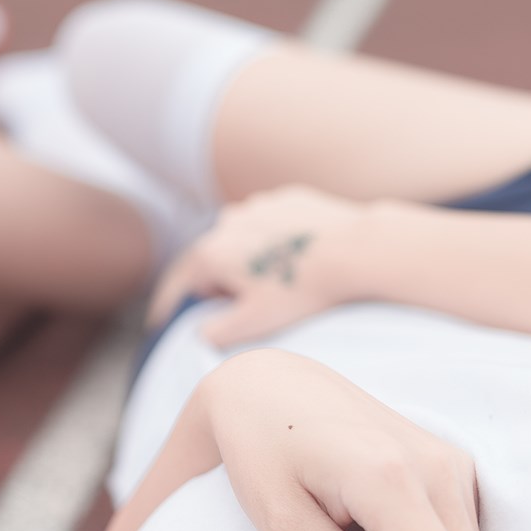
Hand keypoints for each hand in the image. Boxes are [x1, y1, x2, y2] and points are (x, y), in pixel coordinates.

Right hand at [147, 186, 380, 348]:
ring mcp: (259, 204)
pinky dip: (278, 240)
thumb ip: (217, 332)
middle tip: (249, 303)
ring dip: (252, 259)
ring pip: (245, 239)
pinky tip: (300, 258)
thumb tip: (202, 332)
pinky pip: (274, 224)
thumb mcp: (255, 323)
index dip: (180, 305)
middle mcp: (227, 222)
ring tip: (280, 281)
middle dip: (224, 282)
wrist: (354, 249)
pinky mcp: (289, 198)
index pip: (184, 284)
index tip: (175, 321)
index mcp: (212, 252)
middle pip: (215, 260)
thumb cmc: (302, 289)